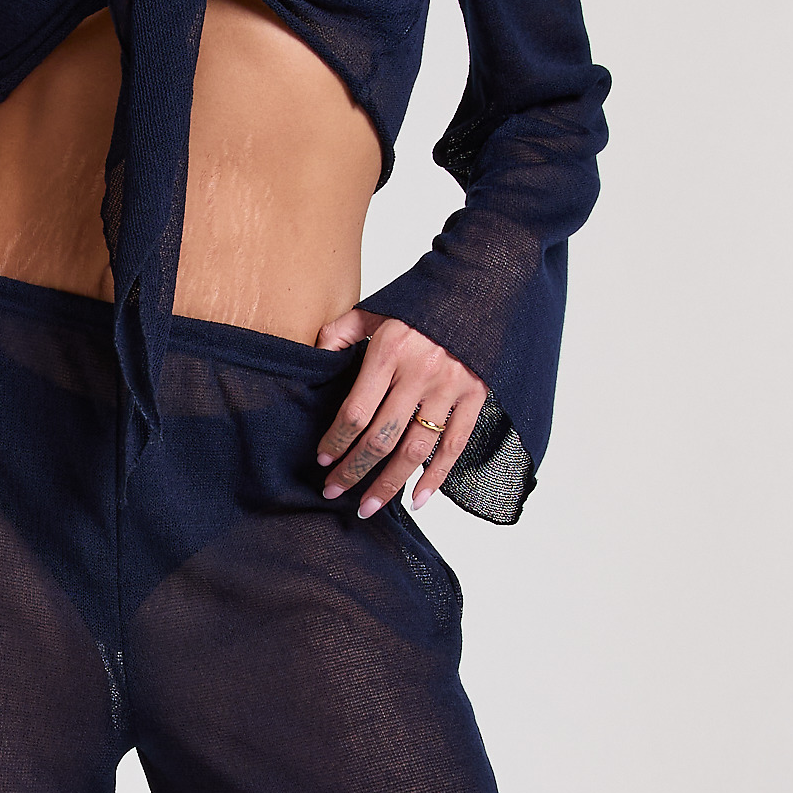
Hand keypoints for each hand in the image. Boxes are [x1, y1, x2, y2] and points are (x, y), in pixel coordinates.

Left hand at [313, 313, 486, 515]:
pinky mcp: (475, 397)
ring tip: (368, 506)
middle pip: (381, 438)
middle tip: (333, 490)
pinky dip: (436, 478)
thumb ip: (341, 333)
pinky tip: (418, 499)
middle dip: (353, 470)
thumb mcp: (374, 309)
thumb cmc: (422, 299)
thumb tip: (314, 360)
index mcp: (389, 352)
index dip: (336, 440)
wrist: (478, 286)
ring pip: (415, 451)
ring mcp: (449, 388)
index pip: (355, 411)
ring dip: (389, 484)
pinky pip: (454, 447)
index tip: (323, 458)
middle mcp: (419, 374)